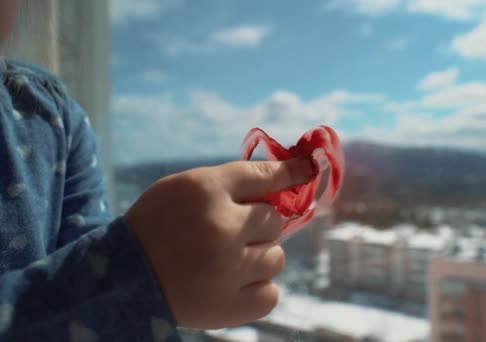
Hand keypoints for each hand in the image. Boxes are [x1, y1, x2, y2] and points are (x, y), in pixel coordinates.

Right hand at [125, 158, 314, 328]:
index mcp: (205, 191)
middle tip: (230, 234)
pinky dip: (258, 289)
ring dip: (259, 258)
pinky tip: (233, 284)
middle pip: (274, 220)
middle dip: (257, 226)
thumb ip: (230, 182)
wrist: (121, 278)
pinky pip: (272, 293)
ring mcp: (228, 269)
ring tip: (228, 262)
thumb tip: (284, 181)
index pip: (262, 175)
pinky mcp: (230, 306)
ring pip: (277, 258)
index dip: (289, 173)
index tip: (307, 169)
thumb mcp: (184, 189)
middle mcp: (221, 227)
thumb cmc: (157, 226)